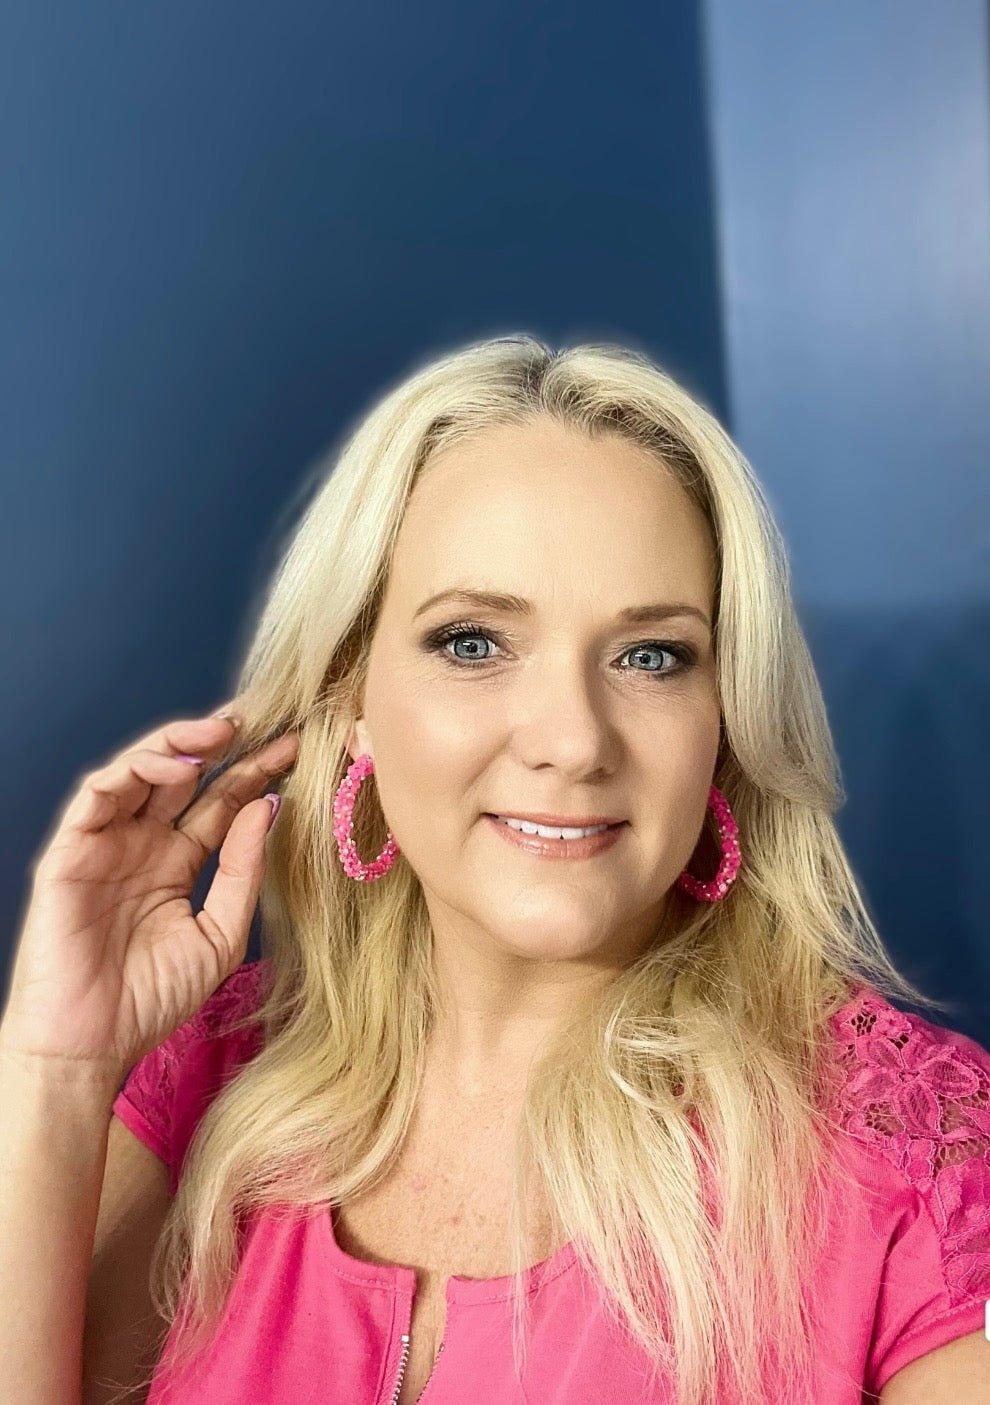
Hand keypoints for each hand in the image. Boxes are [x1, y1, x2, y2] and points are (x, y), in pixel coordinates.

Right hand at [0, 702, 298, 1081]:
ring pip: (141, 771)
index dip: (256, 772)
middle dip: (224, 743)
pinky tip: (181, 768)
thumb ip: (243, 870)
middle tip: (265, 717)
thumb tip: (271, 806)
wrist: (90, 1044)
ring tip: (224, 731)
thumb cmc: (151, 999)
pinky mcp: (71, 850)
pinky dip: (139, 771)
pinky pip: (100, 793)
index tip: (297, 746)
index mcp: (178, 863)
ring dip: (181, 742)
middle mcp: (143, 844)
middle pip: (187, 776)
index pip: (222, 803)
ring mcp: (106, 843)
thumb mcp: (219, 933)